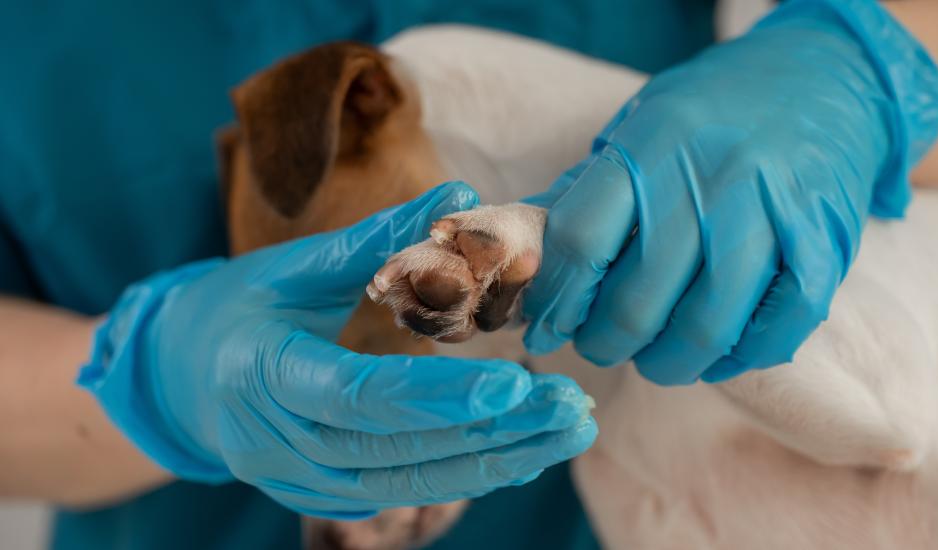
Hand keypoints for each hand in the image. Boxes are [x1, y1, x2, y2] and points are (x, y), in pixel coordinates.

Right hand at [81, 182, 596, 516]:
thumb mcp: (291, 266)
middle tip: (574, 407)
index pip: (363, 396)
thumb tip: (462, 195)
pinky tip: (522, 451)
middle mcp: (282, 444)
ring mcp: (302, 481)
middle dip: (494, 432)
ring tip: (568, 430)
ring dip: (496, 460)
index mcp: (266, 374)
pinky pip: (402, 490)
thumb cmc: (236, 309)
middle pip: (401, 448)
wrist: (179, 380)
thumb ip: (376, 238)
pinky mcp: (323, 497)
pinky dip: (465, 472)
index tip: (518, 382)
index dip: (440, 395)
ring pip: (411, 481)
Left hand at [522, 0, 937, 383]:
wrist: (822, 74)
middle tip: (599, 346)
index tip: (547, 327)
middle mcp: (711, 176)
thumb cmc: (710, 113)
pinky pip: (776, 330)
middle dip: (605, 343)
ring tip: (652, 360)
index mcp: (650, 144)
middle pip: (638, 300)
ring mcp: (773, 212)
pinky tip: (714, 356)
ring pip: (706, 327)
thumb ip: (584, 189)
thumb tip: (526, 257)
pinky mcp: (826, 244)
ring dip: (666, 364)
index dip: (555, 301)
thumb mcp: (636, 127)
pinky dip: (738, 360)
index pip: (581, 242)